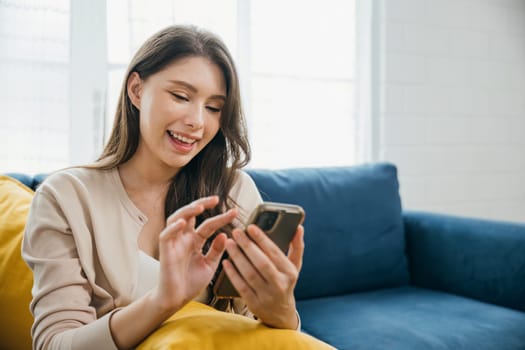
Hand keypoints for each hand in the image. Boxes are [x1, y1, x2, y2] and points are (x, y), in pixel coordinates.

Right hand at [152, 196, 236, 313]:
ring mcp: (174, 243)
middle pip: (190, 214)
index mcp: (195, 241)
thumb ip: (216, 251)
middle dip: (201, 203)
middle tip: (216, 199)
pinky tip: (182, 223)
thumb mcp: (209, 266)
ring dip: (187, 211)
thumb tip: (225, 235)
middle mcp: (184, 239)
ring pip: (176, 219)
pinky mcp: (165, 251)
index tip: (235, 212)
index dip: (221, 217)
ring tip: (199, 206)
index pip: (208, 224)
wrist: (177, 300)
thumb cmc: (191, 283)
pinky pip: (165, 235)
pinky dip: (173, 228)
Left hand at [222, 224, 304, 328]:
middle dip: (247, 246)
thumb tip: (299, 227)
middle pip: (262, 263)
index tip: (250, 227)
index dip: (262, 239)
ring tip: (229, 243)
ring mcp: (266, 295)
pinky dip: (232, 273)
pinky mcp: (253, 303)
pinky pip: (241, 286)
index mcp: (290, 273)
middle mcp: (279, 284)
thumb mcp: (294, 266)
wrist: (280, 314)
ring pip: (250, 274)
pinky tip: (226, 261)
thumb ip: (297, 246)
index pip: (275, 253)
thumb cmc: (285, 282)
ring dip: (237, 257)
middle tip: (236, 232)